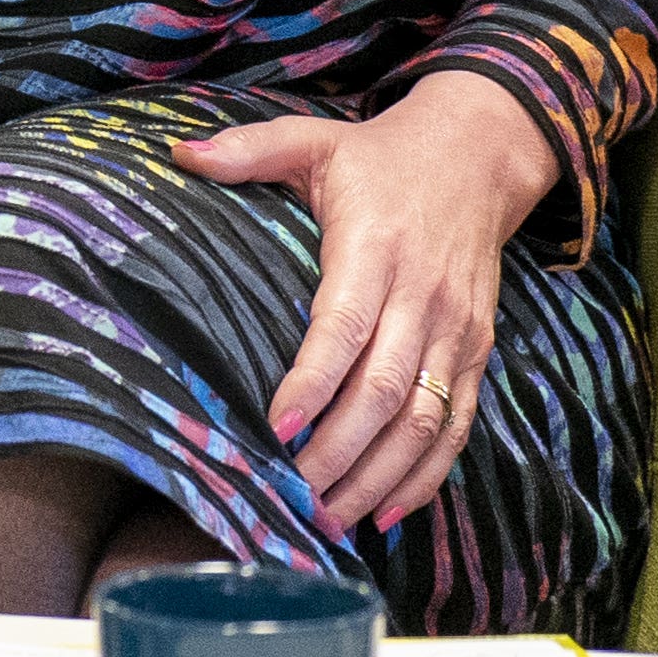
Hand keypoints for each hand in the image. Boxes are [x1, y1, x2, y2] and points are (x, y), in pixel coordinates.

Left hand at [173, 74, 560, 537]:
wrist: (479, 155)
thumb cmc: (380, 156)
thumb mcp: (313, 138)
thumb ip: (248, 149)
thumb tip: (178, 151)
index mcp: (374, 249)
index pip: (343, 328)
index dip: (313, 382)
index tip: (278, 428)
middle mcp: (423, 297)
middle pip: (384, 390)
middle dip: (340, 452)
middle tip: (295, 496)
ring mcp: (457, 330)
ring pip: (424, 420)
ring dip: (380, 476)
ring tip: (332, 518)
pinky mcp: (477, 350)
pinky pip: (458, 423)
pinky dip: (427, 473)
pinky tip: (387, 509)